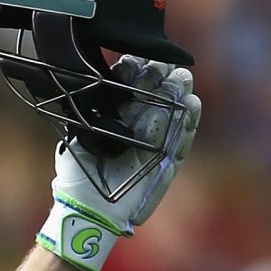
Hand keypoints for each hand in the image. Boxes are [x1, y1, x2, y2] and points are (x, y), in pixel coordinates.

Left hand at [43, 60, 200, 270]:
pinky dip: (189, 123)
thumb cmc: (78, 174)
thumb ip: (88, 114)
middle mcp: (139, 126)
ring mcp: (155, 143)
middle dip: (161, 77)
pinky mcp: (166, 162)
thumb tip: (97, 86)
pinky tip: (192, 103)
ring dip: (179, 94)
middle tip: (164, 64)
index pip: (130, 88)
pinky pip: (181, 141)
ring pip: (173, 113)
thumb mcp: (78, 138)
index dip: (133, 72)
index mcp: (117, 117)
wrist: (87, 208)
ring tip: (182, 78)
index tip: (133, 62)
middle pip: (156, 95)